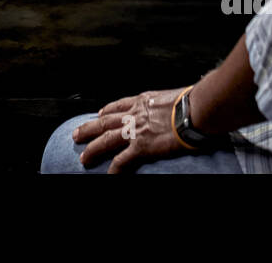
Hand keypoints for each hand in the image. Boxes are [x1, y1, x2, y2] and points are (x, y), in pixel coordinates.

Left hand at [72, 86, 190, 173]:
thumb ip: (168, 103)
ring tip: (83, 158)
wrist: (195, 110)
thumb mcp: (174, 96)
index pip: (118, 105)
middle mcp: (135, 114)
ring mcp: (136, 130)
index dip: (106, 111)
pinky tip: (108, 176)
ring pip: (106, 139)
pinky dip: (114, 169)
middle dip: (89, 128)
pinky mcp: (142, 147)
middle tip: (76, 134)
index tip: (98, 114)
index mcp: (143, 101)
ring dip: (93, 149)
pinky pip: (122, 160)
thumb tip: (178, 106)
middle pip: (105, 121)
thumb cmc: (192, 102)